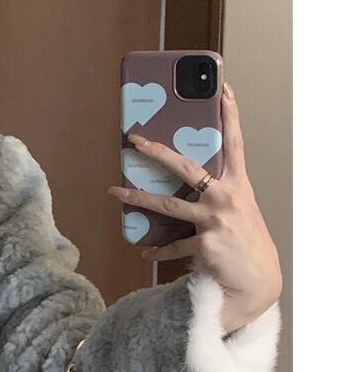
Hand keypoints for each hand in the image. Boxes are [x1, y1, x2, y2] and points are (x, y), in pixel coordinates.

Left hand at [107, 82, 282, 329]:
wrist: (256, 283)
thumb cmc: (244, 243)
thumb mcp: (238, 211)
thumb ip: (215, 193)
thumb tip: (185, 181)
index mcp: (238, 185)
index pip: (234, 144)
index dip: (230, 115)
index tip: (223, 88)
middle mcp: (228, 198)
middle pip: (187, 167)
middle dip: (157, 151)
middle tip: (134, 139)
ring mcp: (216, 220)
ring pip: (168, 204)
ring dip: (137, 197)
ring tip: (115, 191)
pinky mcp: (206, 243)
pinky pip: (172, 244)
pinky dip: (158, 250)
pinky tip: (146, 253)